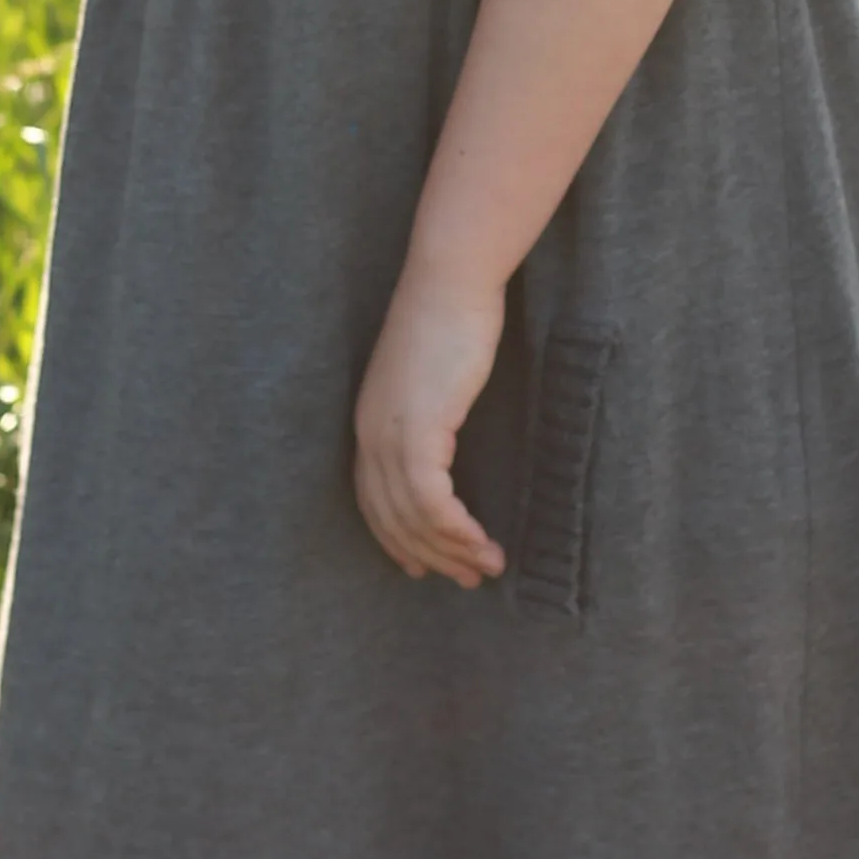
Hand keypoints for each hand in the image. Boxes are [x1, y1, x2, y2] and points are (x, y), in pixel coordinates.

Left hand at [351, 257, 508, 586]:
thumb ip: (430, 410)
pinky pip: (432, 502)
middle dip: (431, 555)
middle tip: (469, 577)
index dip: (397, 539)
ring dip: (452, 550)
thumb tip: (448, 436)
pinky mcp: (419, 431)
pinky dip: (457, 529)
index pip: (373, 500)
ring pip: (414, 517)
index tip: (423, 566)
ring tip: (488, 566)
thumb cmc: (450, 318)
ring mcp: (390, 434)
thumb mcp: (432, 376)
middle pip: (392, 518)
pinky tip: (482, 541)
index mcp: (369, 421)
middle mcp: (371, 434)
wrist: (450, 280)